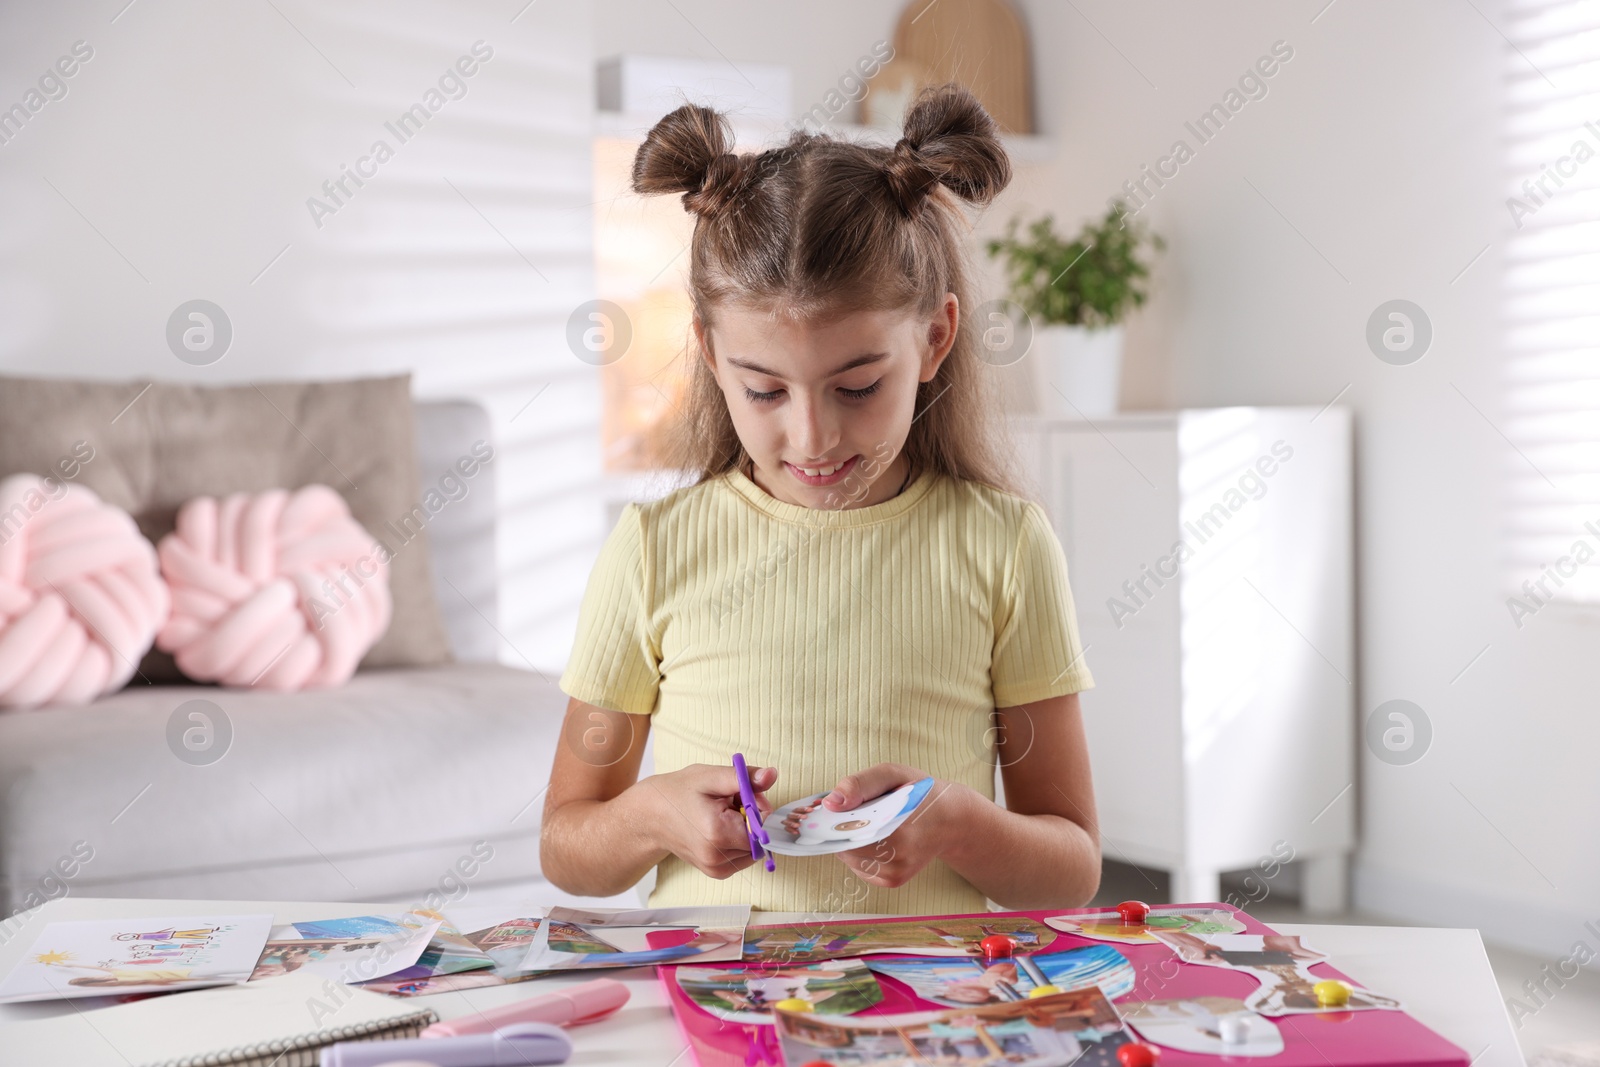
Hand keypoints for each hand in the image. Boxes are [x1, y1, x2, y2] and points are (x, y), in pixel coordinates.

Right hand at [631, 763, 776, 879]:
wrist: (650, 816)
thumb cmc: (678, 793)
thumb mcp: (710, 777)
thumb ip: (744, 777)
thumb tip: (772, 775)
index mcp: (717, 834)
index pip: (763, 824)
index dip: (758, 805)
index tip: (741, 793)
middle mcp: (718, 858)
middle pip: (760, 836)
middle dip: (752, 816)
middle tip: (728, 801)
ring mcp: (717, 869)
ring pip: (753, 846)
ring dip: (745, 829)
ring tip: (721, 814)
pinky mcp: (717, 873)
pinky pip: (744, 855)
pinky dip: (738, 840)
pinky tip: (719, 827)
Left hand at [822, 762, 970, 889]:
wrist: (952, 820)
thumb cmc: (920, 792)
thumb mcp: (893, 774)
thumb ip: (860, 784)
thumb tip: (831, 803)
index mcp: (899, 828)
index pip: (847, 830)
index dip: (833, 820)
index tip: (828, 809)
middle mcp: (899, 856)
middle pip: (845, 845)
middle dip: (840, 829)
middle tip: (850, 811)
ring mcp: (896, 872)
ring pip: (849, 859)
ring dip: (848, 841)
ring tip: (867, 822)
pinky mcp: (894, 881)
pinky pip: (860, 868)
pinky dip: (858, 853)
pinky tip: (874, 838)